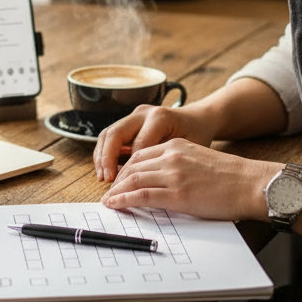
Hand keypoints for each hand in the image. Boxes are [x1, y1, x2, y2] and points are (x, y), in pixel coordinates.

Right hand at [93, 103, 218, 182]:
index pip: (137, 146)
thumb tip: (149, 187)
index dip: (129, 168)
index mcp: (160, 118)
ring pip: (108, 133)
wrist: (199, 119)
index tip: (126, 188)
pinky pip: (111, 135)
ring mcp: (135, 115)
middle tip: (107, 180)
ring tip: (104, 178)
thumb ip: (169, 163)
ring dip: (102, 156)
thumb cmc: (199, 136)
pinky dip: (106, 153)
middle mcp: (144, 113)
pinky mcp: (131, 120)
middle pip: (115, 134)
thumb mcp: (189, 150)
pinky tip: (107, 170)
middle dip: (107, 159)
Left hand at [100, 138, 271, 220]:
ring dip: (116, 192)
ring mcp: (173, 174)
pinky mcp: (176, 194)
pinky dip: (123, 201)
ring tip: (109, 201)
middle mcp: (171, 156)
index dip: (125, 168)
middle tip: (110, 192)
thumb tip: (162, 182)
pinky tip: (116, 205)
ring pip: (132, 180)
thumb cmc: (232, 178)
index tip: (119, 180)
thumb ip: (179, 166)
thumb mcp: (200, 161)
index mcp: (177, 146)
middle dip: (117, 181)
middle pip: (132, 166)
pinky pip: (141, 196)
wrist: (251, 184)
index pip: (141, 155)